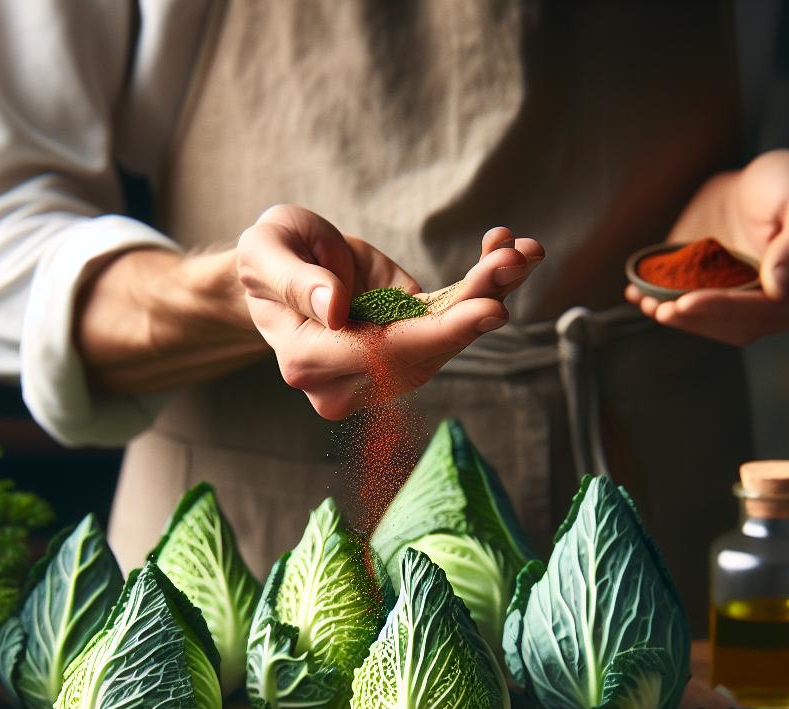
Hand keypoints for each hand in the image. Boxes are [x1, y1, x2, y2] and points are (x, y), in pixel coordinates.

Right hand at [237, 205, 544, 419]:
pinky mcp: (409, 342)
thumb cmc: (268, 258)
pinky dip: (485, 287)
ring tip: (521, 249)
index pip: (383, 354)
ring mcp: (384, 365)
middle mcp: (350, 379)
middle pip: (427, 349)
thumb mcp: (267, 253)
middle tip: (516, 260)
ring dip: (491, 292)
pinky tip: (510, 251)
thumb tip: (333, 310)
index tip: (489, 308)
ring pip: (449, 337)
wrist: (281, 265)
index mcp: (309, 361)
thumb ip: (295, 282)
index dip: (439, 332)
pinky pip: (452, 319)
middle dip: (477, 303)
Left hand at [625, 149, 788, 345]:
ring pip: (712, 326)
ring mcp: (750, 308)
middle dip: (695, 319)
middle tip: (659, 308)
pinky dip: (667, 307)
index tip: (688, 302)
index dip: (725, 309)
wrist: (763, 181)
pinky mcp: (722, 300)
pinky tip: (640, 296)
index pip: (766, 311)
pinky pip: (696, 313)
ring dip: (678, 319)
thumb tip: (779, 286)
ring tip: (646, 302)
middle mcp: (782, 309)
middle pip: (735, 326)